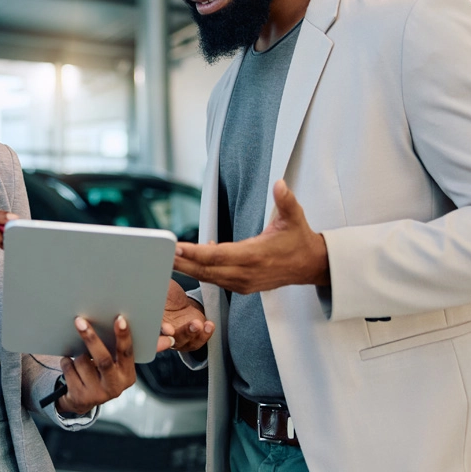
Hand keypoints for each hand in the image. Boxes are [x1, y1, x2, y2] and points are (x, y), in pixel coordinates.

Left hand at [55, 315, 135, 414]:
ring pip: (82, 361)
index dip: (123, 335)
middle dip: (91, 338)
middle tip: (80, 321)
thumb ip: (112, 350)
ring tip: (81, 360)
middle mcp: (114, 387)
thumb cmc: (100, 373)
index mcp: (127, 376)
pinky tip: (72, 368)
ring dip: (77, 354)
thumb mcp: (113, 366)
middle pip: (103, 359)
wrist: (83, 400)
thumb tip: (102, 322)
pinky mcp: (80, 397)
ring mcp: (97, 394)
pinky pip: (69, 368)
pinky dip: (67, 362)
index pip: (126, 352)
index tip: (119, 319)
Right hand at [158, 279, 213, 352]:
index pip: (153, 327)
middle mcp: (163, 333)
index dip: (159, 329)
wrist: (179, 304)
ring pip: (183, 340)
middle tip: (181, 327)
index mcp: (152, 319)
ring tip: (197, 324)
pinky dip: (204, 334)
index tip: (167, 328)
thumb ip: (155, 285)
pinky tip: (209, 325)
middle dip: (177, 333)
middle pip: (168, 338)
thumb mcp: (160, 287)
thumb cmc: (166, 295)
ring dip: (191, 333)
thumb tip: (150, 272)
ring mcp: (178, 338)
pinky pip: (197, 341)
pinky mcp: (191, 339)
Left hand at [173, 180, 329, 293]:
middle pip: (206, 270)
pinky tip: (188, 260)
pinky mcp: (242, 287)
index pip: (218, 256)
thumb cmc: (298, 240)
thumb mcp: (295, 217)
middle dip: (182, 263)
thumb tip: (280, 184)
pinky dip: (200, 271)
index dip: (196, 253)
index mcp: (255, 256)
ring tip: (167, 259)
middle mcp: (246, 273)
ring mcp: (243, 283)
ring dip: (187, 268)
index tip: (177, 248)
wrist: (309, 265)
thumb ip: (286, 200)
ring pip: (208, 277)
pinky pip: (216, 279)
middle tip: (160, 254)